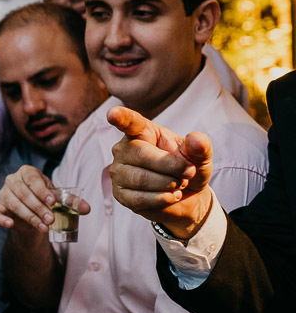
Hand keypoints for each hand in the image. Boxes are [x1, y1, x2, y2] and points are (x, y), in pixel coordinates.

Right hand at [0, 164, 88, 233]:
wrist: (33, 213)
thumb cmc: (45, 200)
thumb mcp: (58, 199)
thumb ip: (71, 202)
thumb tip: (86, 208)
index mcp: (27, 172)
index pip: (32, 179)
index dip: (42, 190)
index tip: (52, 202)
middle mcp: (12, 180)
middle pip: (22, 193)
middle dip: (38, 207)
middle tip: (51, 220)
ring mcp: (3, 194)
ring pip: (12, 204)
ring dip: (28, 216)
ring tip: (43, 227)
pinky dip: (1, 219)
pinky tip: (11, 224)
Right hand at [108, 106, 212, 238]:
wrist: (187, 198)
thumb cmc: (188, 169)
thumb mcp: (200, 157)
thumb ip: (200, 147)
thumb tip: (195, 139)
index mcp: (142, 132)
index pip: (130, 122)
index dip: (120, 117)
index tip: (112, 114)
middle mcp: (124, 149)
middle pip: (141, 154)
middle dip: (171, 166)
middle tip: (188, 173)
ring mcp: (118, 172)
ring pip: (141, 178)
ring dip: (168, 184)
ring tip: (179, 185)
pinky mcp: (120, 194)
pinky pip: (138, 198)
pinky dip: (162, 199)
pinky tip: (171, 196)